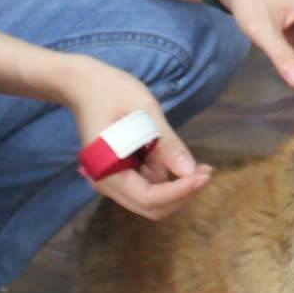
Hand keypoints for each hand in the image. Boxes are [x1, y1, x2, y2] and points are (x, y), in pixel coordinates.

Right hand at [59, 59, 211, 219]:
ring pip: (153, 198)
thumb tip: (189, 172)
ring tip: (177, 147)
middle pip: (152, 207)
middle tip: (206, 171)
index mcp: (106, 170)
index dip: (179, 192)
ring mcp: (114, 181)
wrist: (87, 85)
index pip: (148, 198)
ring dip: (174, 182)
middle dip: (181, 193)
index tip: (204, 175)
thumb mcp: (145, 113)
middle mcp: (107, 184)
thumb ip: (167, 145)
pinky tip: (169, 153)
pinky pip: (149, 184)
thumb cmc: (112, 92)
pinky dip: (165, 174)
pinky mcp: (122, 175)